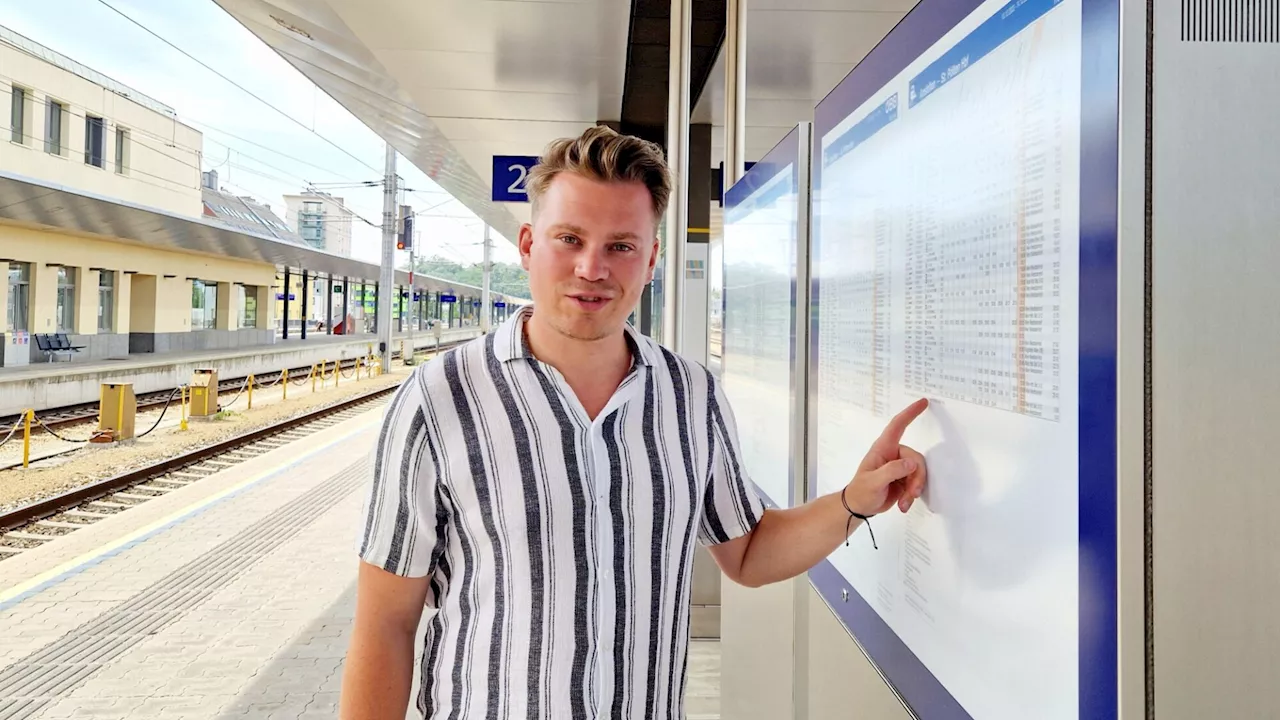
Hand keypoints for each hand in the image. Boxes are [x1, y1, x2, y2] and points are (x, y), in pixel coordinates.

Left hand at [844, 399, 928, 515]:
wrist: (860, 507)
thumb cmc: (861, 492)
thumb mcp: (873, 482)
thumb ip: (892, 471)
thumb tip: (911, 463)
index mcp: (883, 448)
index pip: (898, 426)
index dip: (910, 413)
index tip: (923, 402)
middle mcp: (894, 455)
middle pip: (916, 459)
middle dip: (917, 478)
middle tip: (910, 494)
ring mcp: (900, 467)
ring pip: (919, 473)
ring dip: (913, 490)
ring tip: (904, 502)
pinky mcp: (905, 479)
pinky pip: (917, 483)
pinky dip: (912, 496)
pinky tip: (903, 504)